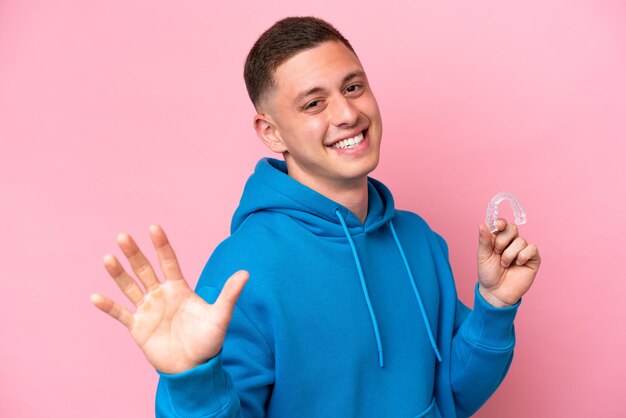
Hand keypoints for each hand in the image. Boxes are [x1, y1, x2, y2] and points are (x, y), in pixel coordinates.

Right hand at [91, 225, 248, 373]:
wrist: (195, 367)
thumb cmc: (209, 340)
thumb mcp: (220, 315)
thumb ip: (229, 294)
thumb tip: (246, 273)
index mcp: (179, 288)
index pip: (168, 262)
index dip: (161, 245)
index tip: (154, 227)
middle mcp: (161, 295)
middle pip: (145, 269)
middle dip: (134, 253)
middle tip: (124, 236)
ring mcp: (147, 310)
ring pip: (130, 287)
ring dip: (118, 274)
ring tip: (108, 257)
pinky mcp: (138, 327)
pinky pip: (120, 314)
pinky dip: (108, 307)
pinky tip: (95, 297)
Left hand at [477, 219, 540, 307]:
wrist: (496, 292)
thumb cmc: (488, 274)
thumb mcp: (483, 256)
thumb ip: (484, 240)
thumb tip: (482, 224)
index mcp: (498, 239)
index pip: (503, 224)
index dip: (501, 222)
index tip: (497, 225)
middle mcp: (512, 242)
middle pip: (512, 229)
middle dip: (502, 241)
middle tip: (497, 252)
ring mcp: (523, 250)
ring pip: (520, 241)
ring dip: (509, 254)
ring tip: (505, 264)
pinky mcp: (533, 259)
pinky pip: (532, 248)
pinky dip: (523, 256)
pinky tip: (518, 264)